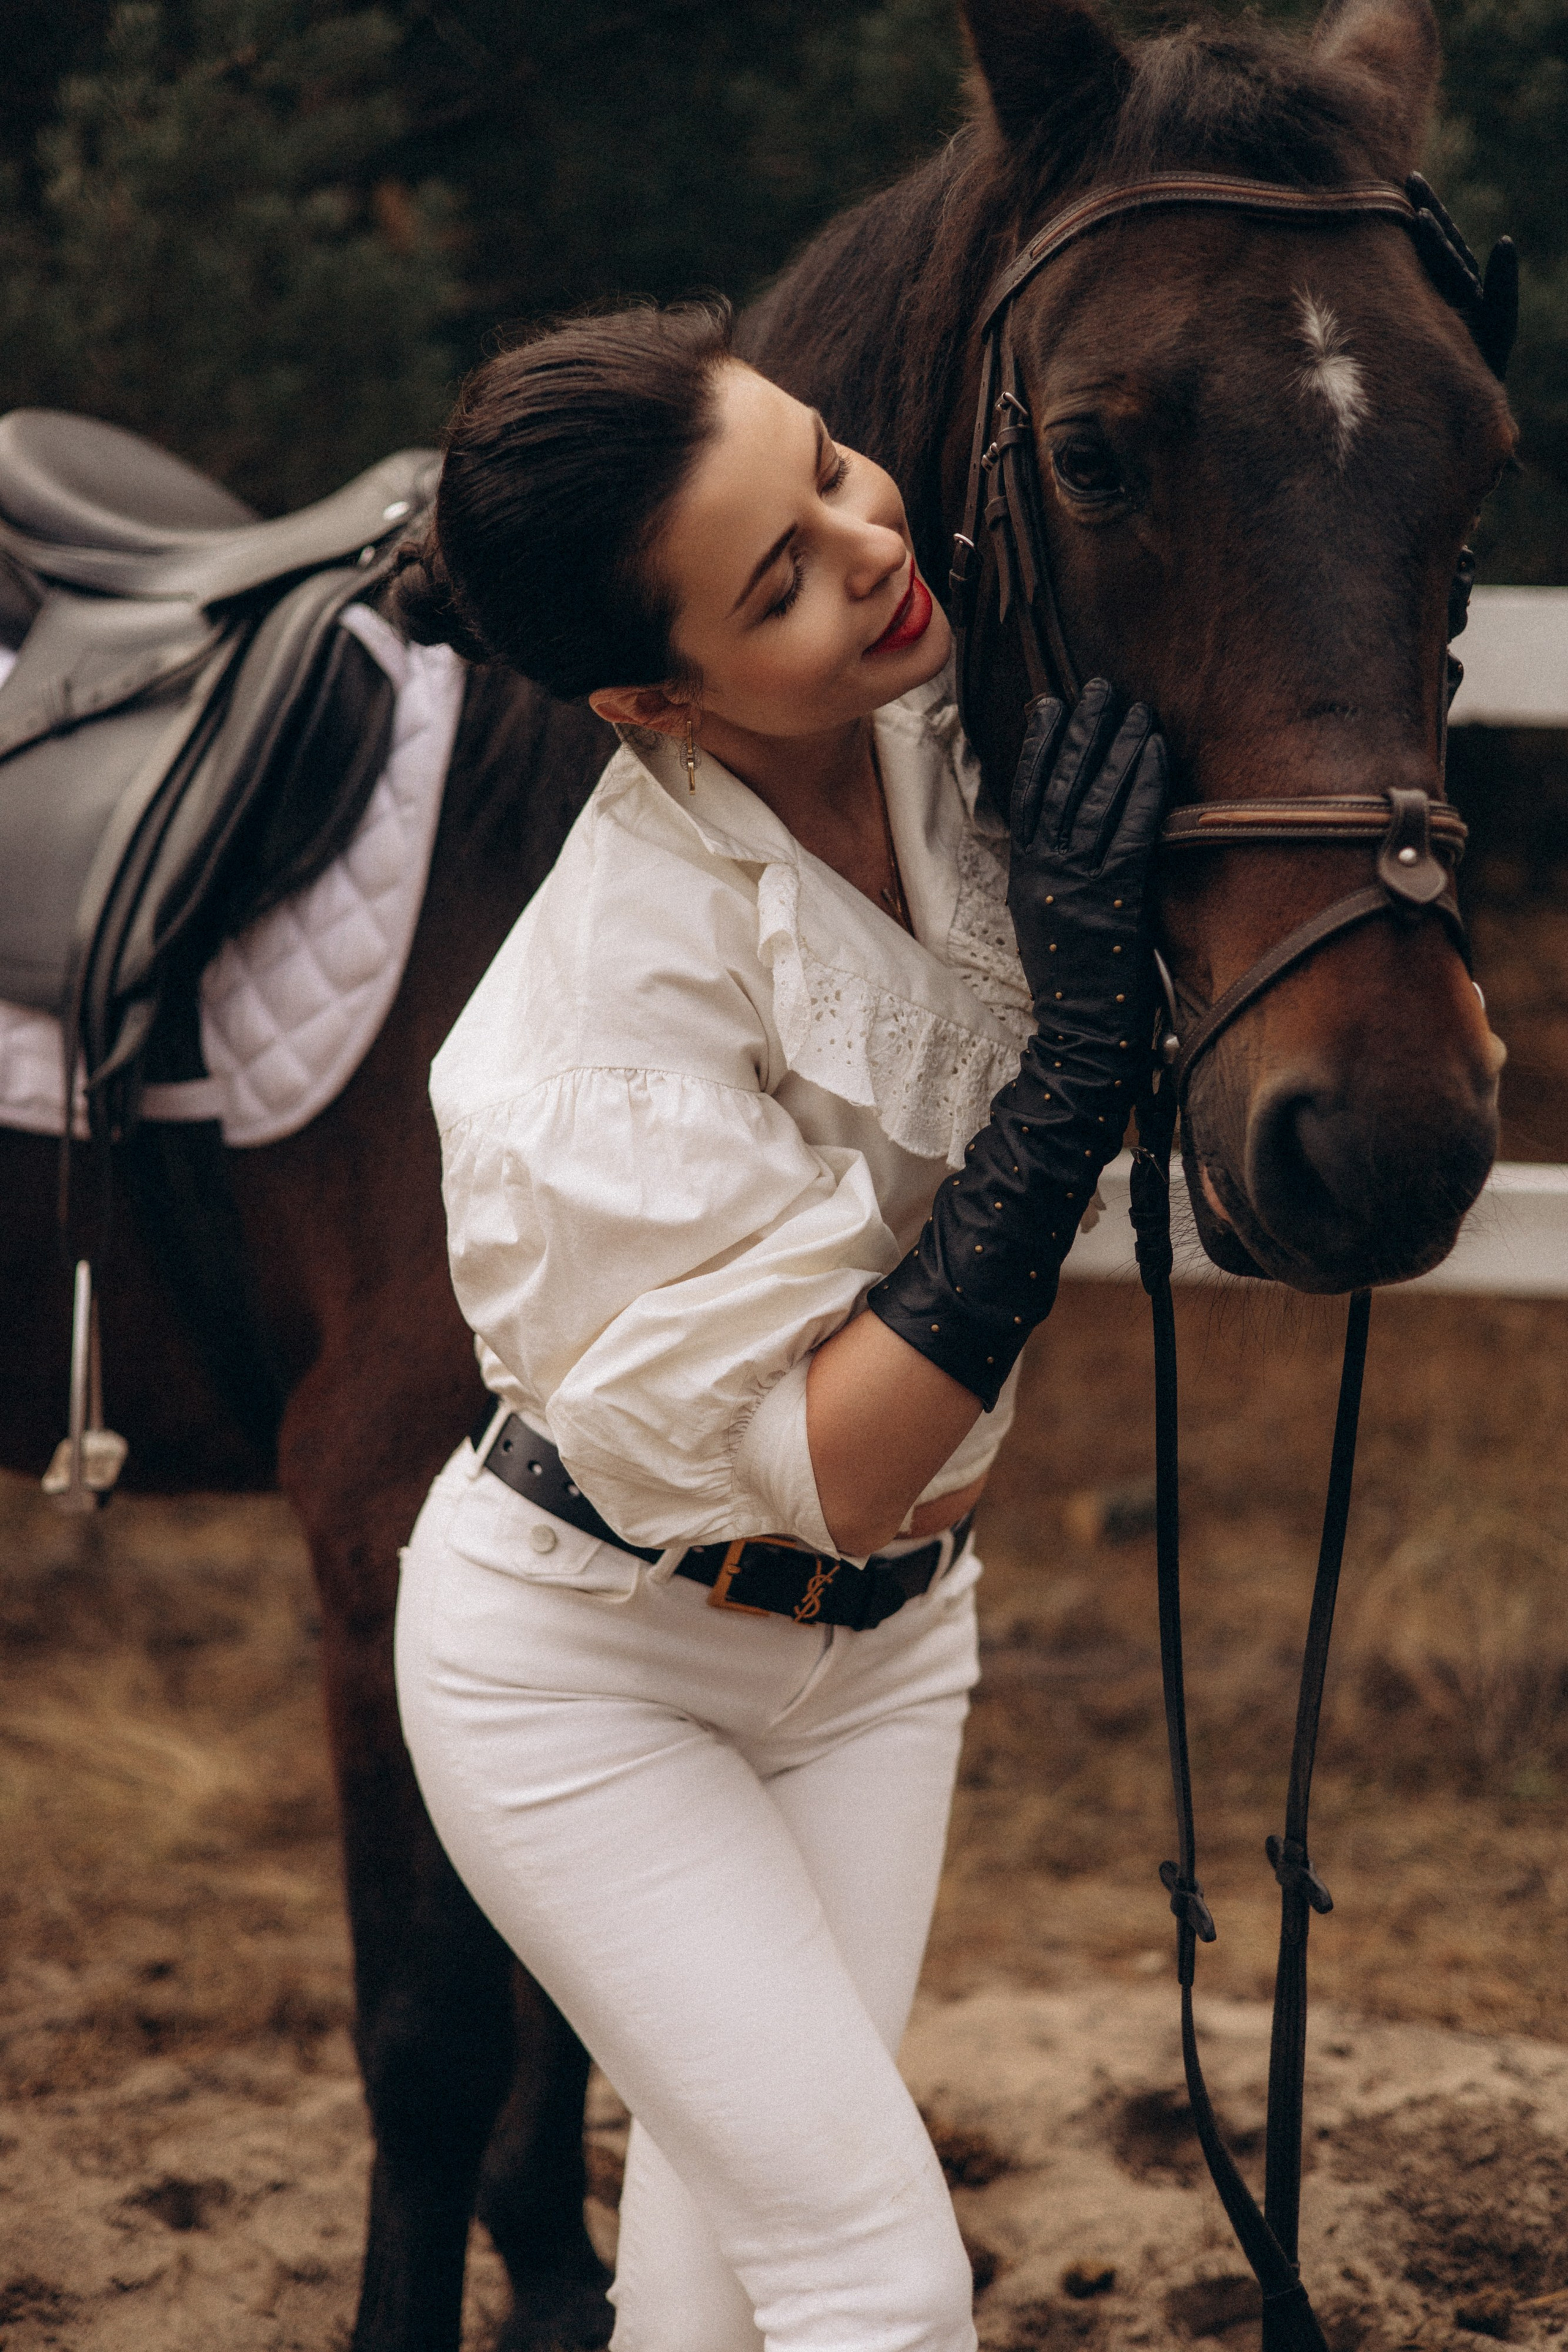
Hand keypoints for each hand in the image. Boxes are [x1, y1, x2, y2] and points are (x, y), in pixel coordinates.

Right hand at [1005, 681, 1168, 1046]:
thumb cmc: (1071, 976)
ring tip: (1135, 711)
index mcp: (1025, 871)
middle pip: (1061, 785)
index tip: (1052, 705)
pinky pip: (1132, 829)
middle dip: (1082, 731)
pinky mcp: (1114, 896)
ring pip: (1097, 799)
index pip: (1028, 793)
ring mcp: (1078, 882)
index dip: (1041, 746)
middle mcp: (1047, 869)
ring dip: (1118, 748)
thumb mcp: (1042, 912)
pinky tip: (1155, 755)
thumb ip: (1049, 867)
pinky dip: (1144, 787)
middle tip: (1100, 691)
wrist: (1079, 1030)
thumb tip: (1062, 824)